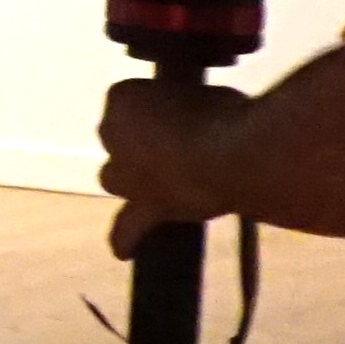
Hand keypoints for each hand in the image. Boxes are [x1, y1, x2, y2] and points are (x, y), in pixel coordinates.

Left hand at [99, 75, 215, 239]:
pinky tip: (123, 252)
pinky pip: (128, 226)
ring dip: (134, 177)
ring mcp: (126, 172)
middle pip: (116, 137)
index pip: (128, 100)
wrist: (233, 154)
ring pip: (114, 176)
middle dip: (140, 140)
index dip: (158, 107)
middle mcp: (111, 134)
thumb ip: (191, 104)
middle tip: (177, 141)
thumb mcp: (207, 91)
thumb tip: (202, 121)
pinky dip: (126, 237)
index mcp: (121, 96)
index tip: (185, 110)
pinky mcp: (147, 206)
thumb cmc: (226, 112)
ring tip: (158, 180)